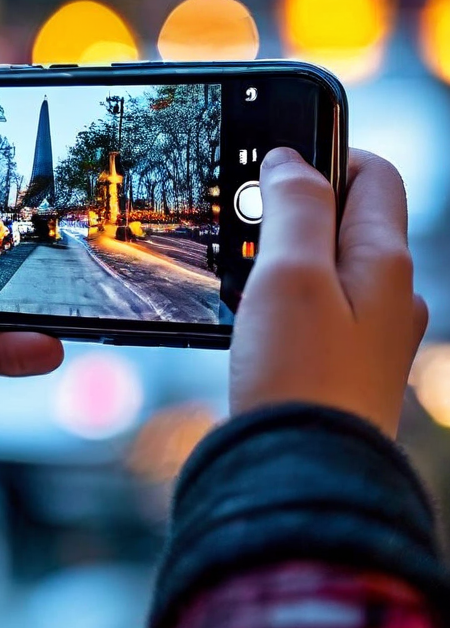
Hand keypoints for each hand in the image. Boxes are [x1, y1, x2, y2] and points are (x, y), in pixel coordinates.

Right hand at [230, 148, 427, 436]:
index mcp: (385, 263)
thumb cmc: (298, 375)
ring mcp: (367, 334)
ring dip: (282, 255)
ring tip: (240, 272)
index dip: (323, 154)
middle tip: (242, 219)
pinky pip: (314, 308)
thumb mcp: (291, 273)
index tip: (270, 165)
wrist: (300, 473)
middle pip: (346, 220)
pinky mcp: (339, 366)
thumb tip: (288, 160)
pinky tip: (250, 316)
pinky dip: (281, 297)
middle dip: (293, 208)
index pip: (372, 174)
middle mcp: (389, 296)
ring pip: (326, 267)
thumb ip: (296, 206)